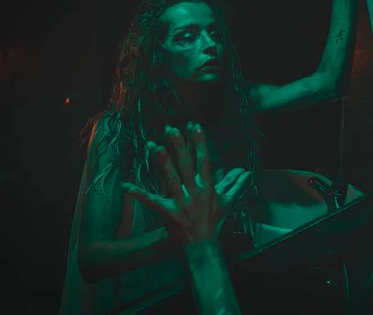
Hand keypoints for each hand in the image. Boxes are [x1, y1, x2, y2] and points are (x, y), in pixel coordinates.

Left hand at [122, 123, 251, 245]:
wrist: (202, 245)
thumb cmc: (213, 222)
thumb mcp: (226, 203)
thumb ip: (235, 185)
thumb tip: (245, 173)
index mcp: (207, 188)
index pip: (204, 161)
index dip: (199, 143)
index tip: (195, 127)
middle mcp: (195, 192)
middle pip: (186, 165)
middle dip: (179, 146)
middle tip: (171, 130)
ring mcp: (181, 202)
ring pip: (171, 178)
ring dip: (162, 163)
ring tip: (154, 146)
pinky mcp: (169, 212)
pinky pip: (152, 201)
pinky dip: (139, 194)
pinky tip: (126, 186)